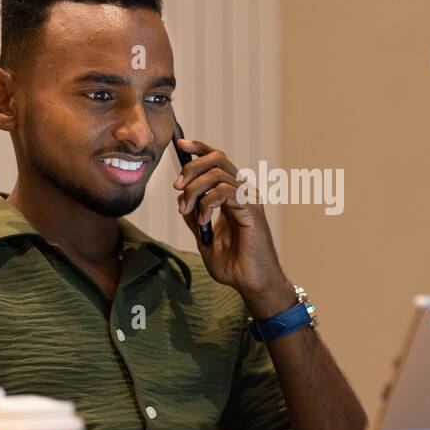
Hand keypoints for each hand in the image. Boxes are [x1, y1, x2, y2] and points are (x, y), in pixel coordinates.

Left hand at [173, 138, 295, 316]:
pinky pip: (226, 191)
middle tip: (177, 187)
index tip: (181, 145)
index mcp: (233, 196)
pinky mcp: (252, 210)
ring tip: (186, 210)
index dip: (200, 148)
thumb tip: (182, 199)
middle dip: (192, 167)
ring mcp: (249, 199)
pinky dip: (207, 203)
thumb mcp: (204, 238)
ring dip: (195, 188)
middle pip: (217, 159)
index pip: (218, 161)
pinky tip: (203, 220)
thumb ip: (195, 217)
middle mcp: (243, 192)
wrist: (252, 284)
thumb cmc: (234, 266)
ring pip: (218, 173)